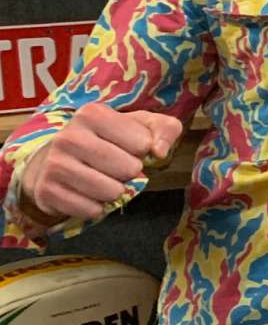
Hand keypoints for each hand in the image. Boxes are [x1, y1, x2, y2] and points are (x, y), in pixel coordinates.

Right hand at [20, 104, 183, 223]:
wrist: (56, 161)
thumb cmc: (108, 141)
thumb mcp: (140, 126)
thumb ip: (165, 129)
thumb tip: (159, 152)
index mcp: (92, 114)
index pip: (142, 143)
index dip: (143, 151)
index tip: (128, 147)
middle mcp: (69, 136)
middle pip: (129, 169)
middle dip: (130, 173)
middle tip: (116, 167)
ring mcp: (54, 165)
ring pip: (111, 192)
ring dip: (115, 192)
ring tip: (103, 180)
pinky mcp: (46, 191)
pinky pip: (91, 210)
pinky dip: (96, 208)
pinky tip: (86, 194)